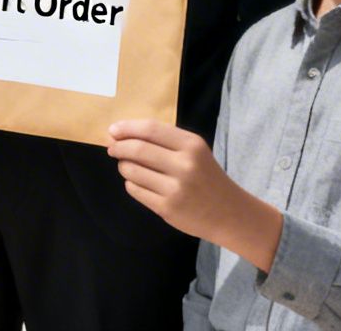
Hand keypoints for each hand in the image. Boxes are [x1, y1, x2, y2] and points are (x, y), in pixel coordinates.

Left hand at [107, 120, 281, 271]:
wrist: (228, 213)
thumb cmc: (207, 177)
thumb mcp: (195, 152)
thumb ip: (165, 141)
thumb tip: (123, 135)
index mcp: (192, 145)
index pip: (151, 130)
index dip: (127, 128)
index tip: (113, 130)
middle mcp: (184, 165)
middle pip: (138, 150)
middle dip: (119, 147)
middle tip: (112, 148)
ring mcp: (175, 189)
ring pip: (132, 171)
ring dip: (123, 166)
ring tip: (127, 166)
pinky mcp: (166, 208)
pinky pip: (135, 190)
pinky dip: (131, 184)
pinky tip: (138, 183)